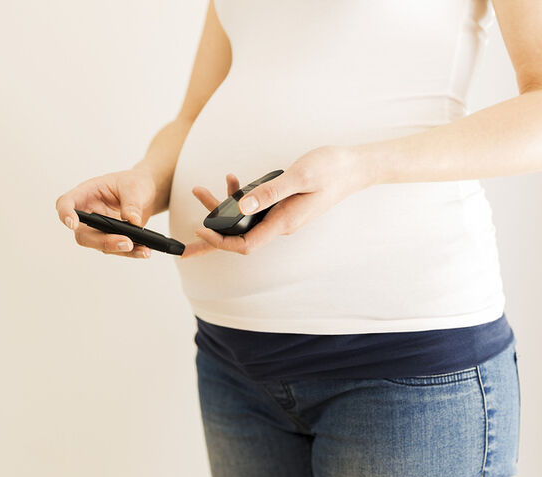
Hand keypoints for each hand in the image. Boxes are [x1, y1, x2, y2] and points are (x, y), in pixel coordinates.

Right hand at [55, 168, 157, 258]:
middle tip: (126, 242)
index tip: (72, 223)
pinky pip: (117, 249)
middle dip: (102, 241)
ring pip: (100, 245)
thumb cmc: (133, 184)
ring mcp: (97, 229)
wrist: (145, 193)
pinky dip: (132, 252)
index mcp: (85, 194)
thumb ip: (131, 202)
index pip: (66, 203)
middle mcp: (87, 214)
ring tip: (143, 249)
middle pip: (83, 234)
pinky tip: (145, 251)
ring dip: (121, 249)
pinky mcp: (111, 239)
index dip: (65, 214)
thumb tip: (132, 221)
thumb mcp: (133, 186)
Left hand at [185, 145, 376, 256]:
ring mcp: (281, 216)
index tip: (201, 229)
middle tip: (186, 232)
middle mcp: (281, 223)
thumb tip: (242, 205)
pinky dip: (239, 196)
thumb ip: (271, 192)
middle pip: (239, 237)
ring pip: (245, 220)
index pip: (246, 244)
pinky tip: (232, 181)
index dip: (221, 241)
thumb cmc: (331, 169)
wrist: (354, 167)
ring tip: (199, 191)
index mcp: (284, 222)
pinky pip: (255, 208)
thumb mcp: (301, 176)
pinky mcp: (282, 206)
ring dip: (221, 209)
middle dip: (212, 231)